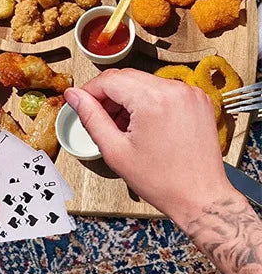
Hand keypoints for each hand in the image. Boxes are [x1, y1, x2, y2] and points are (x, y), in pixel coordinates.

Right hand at [63, 69, 232, 224]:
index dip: (89, 90)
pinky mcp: (197, 100)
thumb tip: (74, 96)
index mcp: (154, 101)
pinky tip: (142, 124)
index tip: (80, 102)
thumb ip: (91, 117)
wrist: (200, 196)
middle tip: (99, 118)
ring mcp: (190, 94)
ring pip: (144, 82)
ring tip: (122, 127)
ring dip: (127, 98)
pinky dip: (147, 101)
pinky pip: (163, 90)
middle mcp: (175, 90)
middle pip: (127, 77)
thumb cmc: (163, 181)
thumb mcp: (115, 150)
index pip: (110, 79)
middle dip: (107, 94)